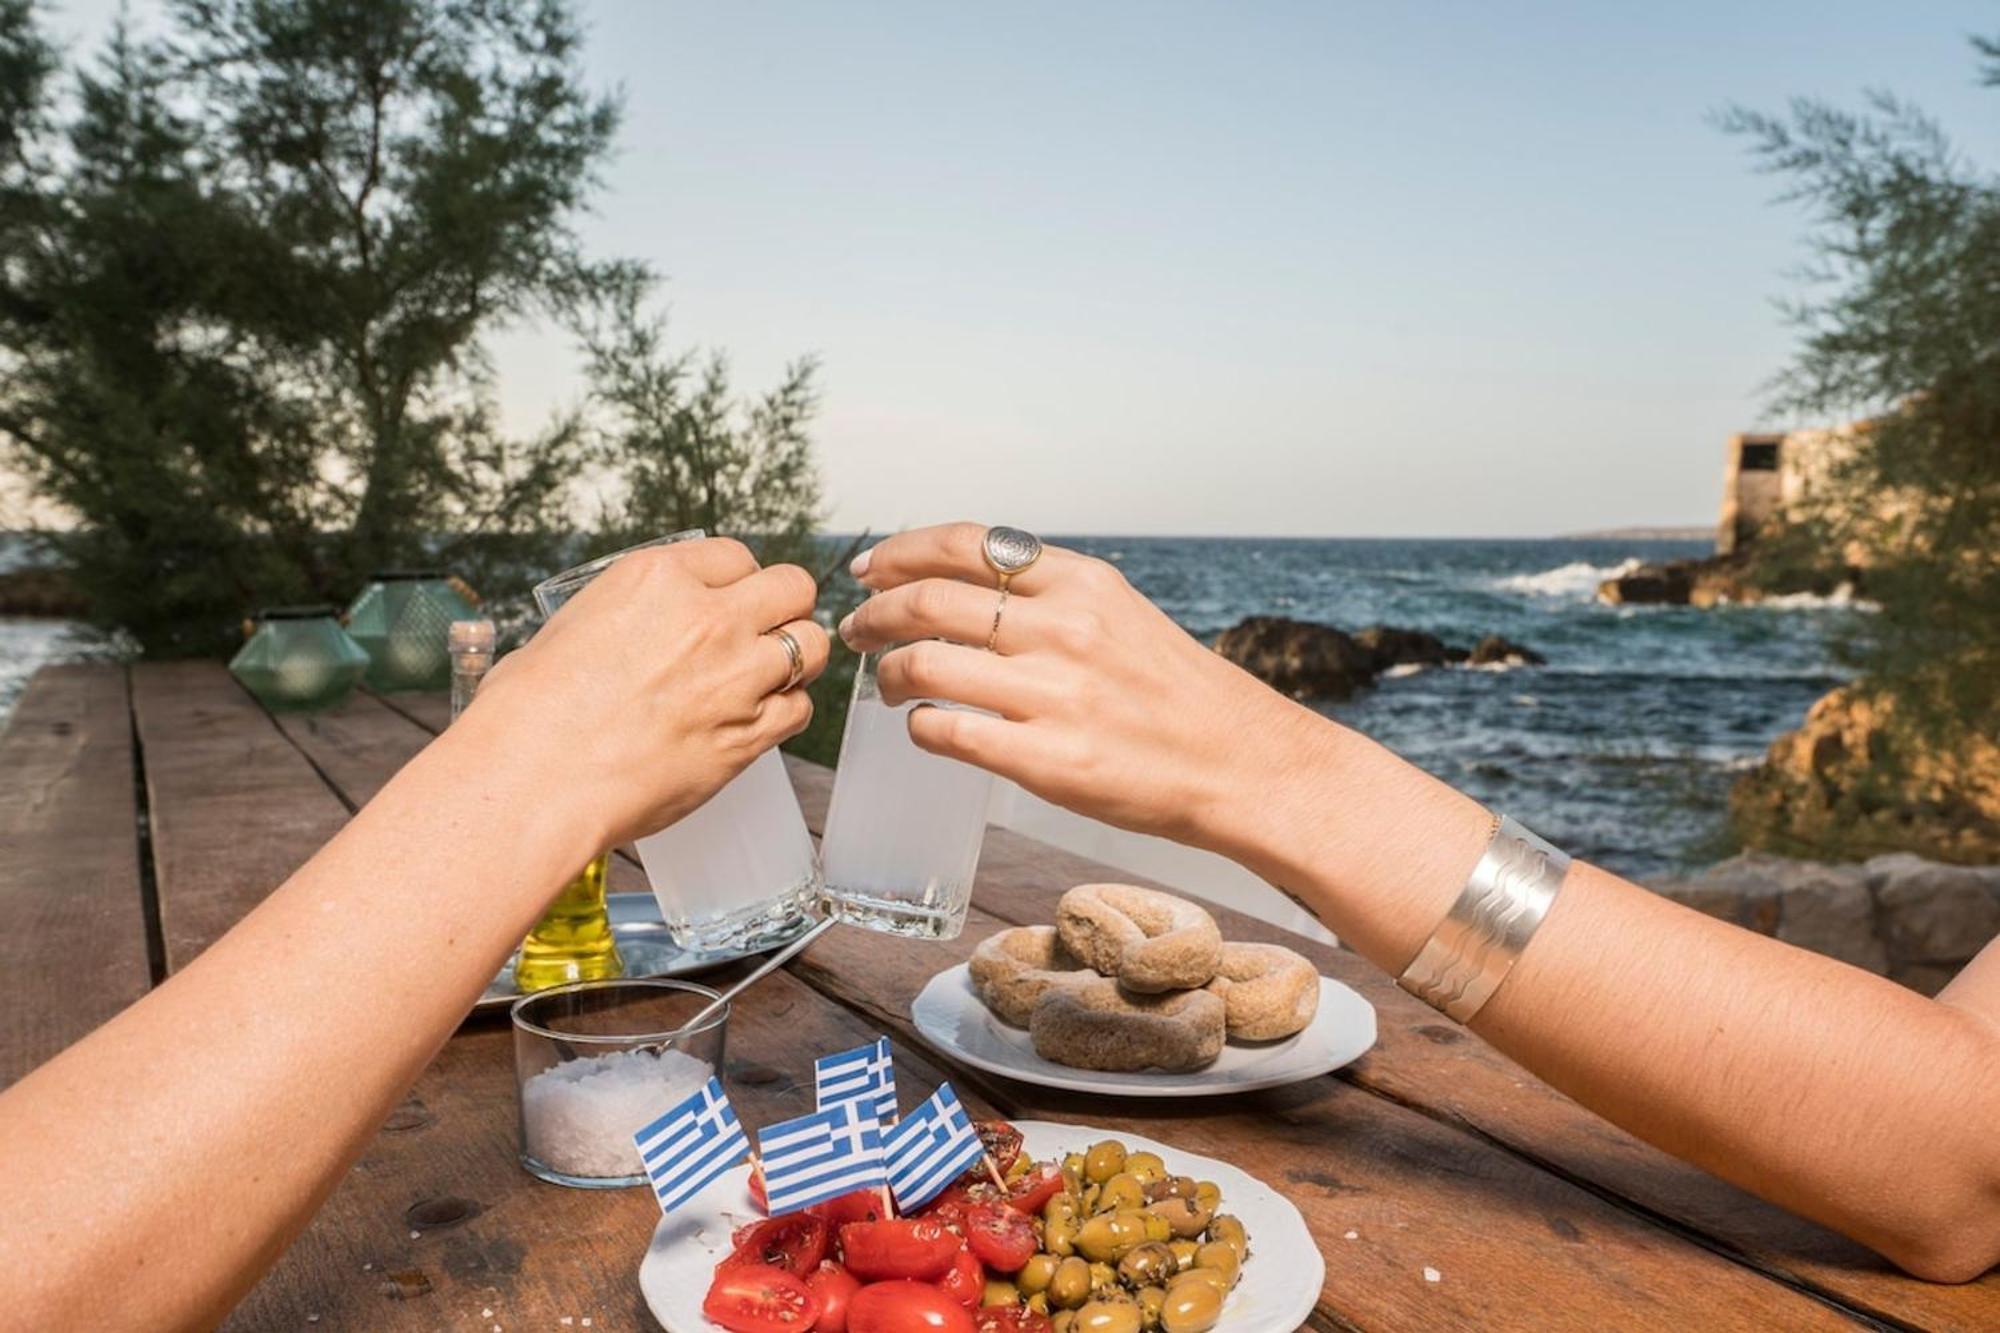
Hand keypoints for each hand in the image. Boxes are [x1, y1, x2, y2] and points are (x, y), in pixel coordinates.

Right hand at [466, 537, 828, 848]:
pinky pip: (801, 708)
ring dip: (796, 658)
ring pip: (811, 645)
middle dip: (784, 606)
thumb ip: (622, 618)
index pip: (734, 556)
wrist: (535, 780)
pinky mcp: (750, 732)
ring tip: (768, 676)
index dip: (738, 580)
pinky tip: (757, 720)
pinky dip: (786, 712)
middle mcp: (707, 618)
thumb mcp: (569, 630)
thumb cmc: (530, 715)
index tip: (733, 599)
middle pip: (792, 587)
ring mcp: (736, 675)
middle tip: (765, 631)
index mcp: (657, 579)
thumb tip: (628, 631)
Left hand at [838, 522, 1310, 851]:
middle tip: (855, 632)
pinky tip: (922, 728)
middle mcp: (1066, 628)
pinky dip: (918, 727)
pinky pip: (947, 734)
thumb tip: (963, 584)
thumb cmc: (1177, 694)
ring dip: (884, 673)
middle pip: (928, 601)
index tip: (867, 571)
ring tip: (883, 685)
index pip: (963, 544)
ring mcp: (1056, 696)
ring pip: (924, 665)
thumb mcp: (1122, 614)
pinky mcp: (1050, 762)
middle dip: (873, 615)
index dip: (899, 552)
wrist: (1243, 764)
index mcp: (1082, 583)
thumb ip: (1051, 595)